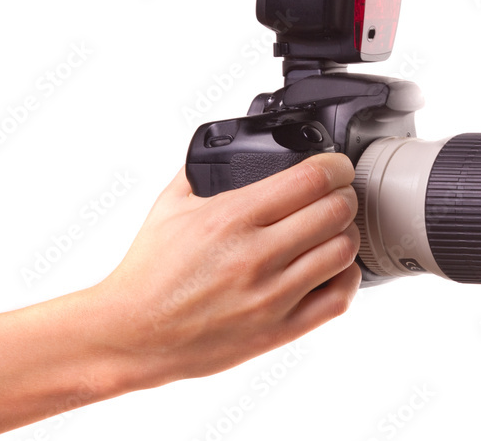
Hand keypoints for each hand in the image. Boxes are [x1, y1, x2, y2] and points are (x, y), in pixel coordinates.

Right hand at [89, 153, 361, 387]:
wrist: (132, 334)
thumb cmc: (150, 271)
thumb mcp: (170, 206)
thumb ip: (203, 170)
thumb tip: (230, 145)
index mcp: (231, 217)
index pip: (311, 179)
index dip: (336, 167)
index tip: (337, 167)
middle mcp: (255, 255)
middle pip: (335, 211)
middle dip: (344, 195)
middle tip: (338, 195)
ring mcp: (270, 295)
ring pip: (342, 251)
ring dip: (346, 234)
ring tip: (335, 230)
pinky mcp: (278, 330)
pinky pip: (338, 299)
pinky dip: (347, 277)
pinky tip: (335, 268)